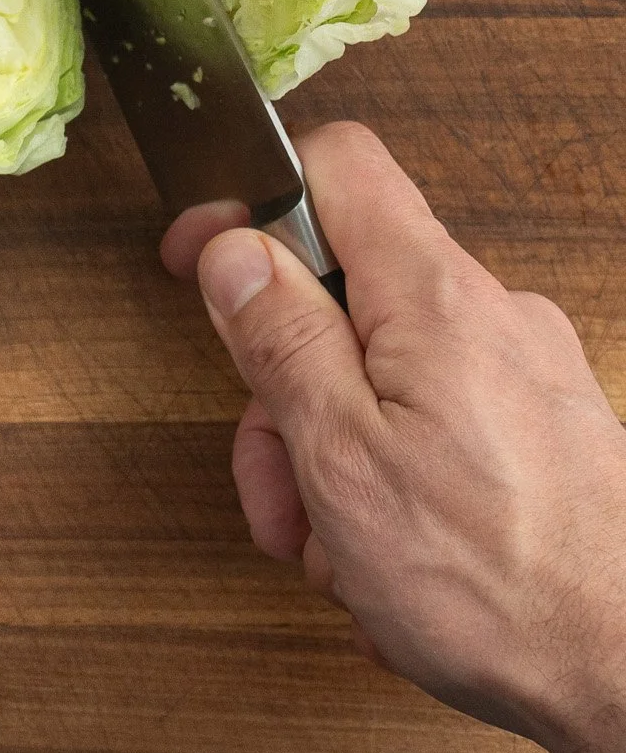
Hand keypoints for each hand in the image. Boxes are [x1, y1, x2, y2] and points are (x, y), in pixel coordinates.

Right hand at [163, 123, 625, 752]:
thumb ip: (280, 337)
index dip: (252, 200)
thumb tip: (233, 249)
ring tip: (334, 557)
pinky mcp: (549, 437)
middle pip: (346, 295)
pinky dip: (392, 482)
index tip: (203, 262)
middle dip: (284, 386)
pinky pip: (437, 426)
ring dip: (330, 456)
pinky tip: (388, 566)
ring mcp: (527, 378)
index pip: (336, 165)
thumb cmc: (496, 587)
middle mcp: (492, 316)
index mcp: (434, 297)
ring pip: (384, 375)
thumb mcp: (340, 456)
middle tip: (272, 485)